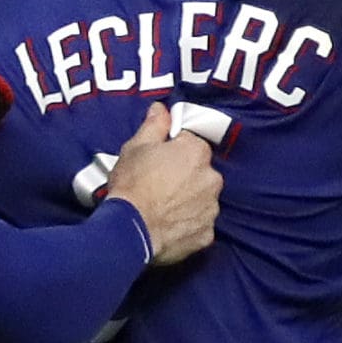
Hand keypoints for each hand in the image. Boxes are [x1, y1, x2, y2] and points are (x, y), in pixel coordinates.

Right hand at [104, 103, 221, 265]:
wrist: (130, 231)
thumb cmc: (132, 184)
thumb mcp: (136, 147)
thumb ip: (154, 125)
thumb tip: (161, 109)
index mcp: (197, 152)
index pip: (191, 143)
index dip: (173, 150)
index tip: (159, 159)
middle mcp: (212, 178)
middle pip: (200, 171)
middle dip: (184, 175)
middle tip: (159, 184)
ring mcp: (211, 208)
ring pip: (202, 198)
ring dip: (188, 200)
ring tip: (162, 207)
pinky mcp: (206, 234)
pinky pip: (199, 224)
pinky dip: (187, 224)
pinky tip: (168, 224)